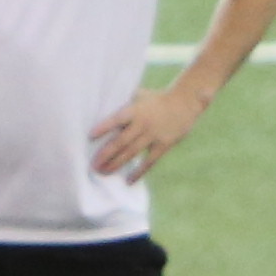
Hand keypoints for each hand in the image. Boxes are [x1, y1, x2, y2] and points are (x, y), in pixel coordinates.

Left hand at [88, 74, 217, 180]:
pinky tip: (128, 180)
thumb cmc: (158, 98)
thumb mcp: (141, 95)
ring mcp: (154, 135)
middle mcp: (143, 123)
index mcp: (136, 110)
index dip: (104, 127)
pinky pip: (149, 162)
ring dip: (116, 164)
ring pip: (132, 153)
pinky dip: (138, 172)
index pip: (117, 119)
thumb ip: (124, 102)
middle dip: (105, 154)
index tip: (90, 137)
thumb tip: (103, 107)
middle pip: (121, 141)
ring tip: (104, 172)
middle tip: (93, 165)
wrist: (185, 102)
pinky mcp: (164, 145)